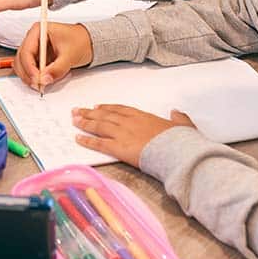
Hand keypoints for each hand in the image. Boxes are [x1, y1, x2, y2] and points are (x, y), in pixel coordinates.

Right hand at [13, 21, 92, 88]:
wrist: (89, 42)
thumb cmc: (80, 41)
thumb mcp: (70, 55)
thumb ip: (57, 68)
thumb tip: (44, 79)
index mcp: (38, 31)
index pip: (26, 50)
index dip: (29, 67)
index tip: (36, 79)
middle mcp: (33, 38)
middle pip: (20, 58)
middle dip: (27, 73)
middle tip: (37, 85)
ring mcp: (34, 48)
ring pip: (22, 65)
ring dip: (27, 76)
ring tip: (39, 85)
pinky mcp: (37, 57)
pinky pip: (29, 69)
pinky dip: (32, 77)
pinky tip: (40, 82)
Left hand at [71, 105, 195, 166]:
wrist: (176, 151)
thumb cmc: (180, 140)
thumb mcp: (182, 125)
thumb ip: (178, 118)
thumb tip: (176, 112)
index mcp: (143, 116)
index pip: (120, 110)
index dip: (107, 108)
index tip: (98, 107)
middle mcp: (129, 122)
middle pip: (105, 115)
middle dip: (90, 113)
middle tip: (77, 110)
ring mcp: (123, 134)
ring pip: (99, 126)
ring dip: (85, 122)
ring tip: (74, 120)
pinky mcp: (119, 148)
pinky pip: (99, 143)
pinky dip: (87, 140)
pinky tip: (78, 138)